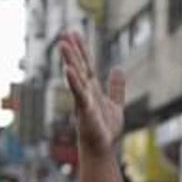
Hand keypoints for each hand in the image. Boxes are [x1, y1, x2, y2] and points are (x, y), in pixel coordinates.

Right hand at [59, 31, 125, 157]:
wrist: (103, 149)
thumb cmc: (106, 130)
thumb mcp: (115, 105)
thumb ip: (116, 88)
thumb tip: (118, 69)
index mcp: (92, 90)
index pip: (87, 65)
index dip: (82, 50)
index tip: (75, 33)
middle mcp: (86, 92)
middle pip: (79, 67)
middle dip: (73, 51)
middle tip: (65, 33)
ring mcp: (84, 101)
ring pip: (76, 77)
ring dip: (69, 61)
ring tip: (62, 45)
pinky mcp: (85, 111)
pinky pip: (78, 94)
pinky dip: (74, 82)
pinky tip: (68, 70)